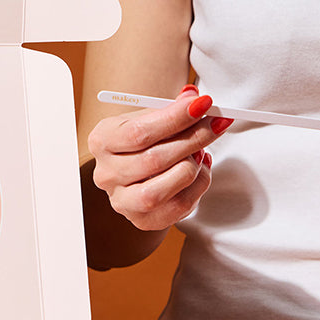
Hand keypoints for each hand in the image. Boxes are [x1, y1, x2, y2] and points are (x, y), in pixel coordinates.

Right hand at [87, 86, 232, 231]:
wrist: (139, 171)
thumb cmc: (145, 140)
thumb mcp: (151, 118)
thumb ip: (171, 108)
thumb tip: (195, 98)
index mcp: (102, 140)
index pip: (138, 132)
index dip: (174, 118)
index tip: (203, 104)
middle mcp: (106, 174)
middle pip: (154, 160)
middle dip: (193, 139)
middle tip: (216, 124)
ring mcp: (122, 201)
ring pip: (162, 189)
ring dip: (192, 167)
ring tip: (202, 151)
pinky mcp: (142, 220)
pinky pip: (178, 206)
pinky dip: (197, 185)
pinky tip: (201, 169)